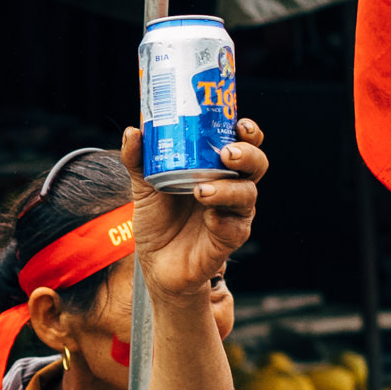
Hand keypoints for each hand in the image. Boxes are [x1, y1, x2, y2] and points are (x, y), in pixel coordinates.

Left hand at [123, 117, 266, 310]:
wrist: (156, 265)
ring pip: (247, 195)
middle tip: (226, 153)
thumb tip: (133, 131)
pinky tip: (209, 217)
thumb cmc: (159, 223)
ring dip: (229, 189)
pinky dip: (223, 220)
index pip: (243, 144)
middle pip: (256, 165)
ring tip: (202, 190)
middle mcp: (232, 188)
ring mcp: (233, 215)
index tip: (239, 123)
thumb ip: (139, 159)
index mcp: (217, 169)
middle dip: (248, 155)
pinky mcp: (228, 240)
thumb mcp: (144, 187)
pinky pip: (235, 228)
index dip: (248, 132)